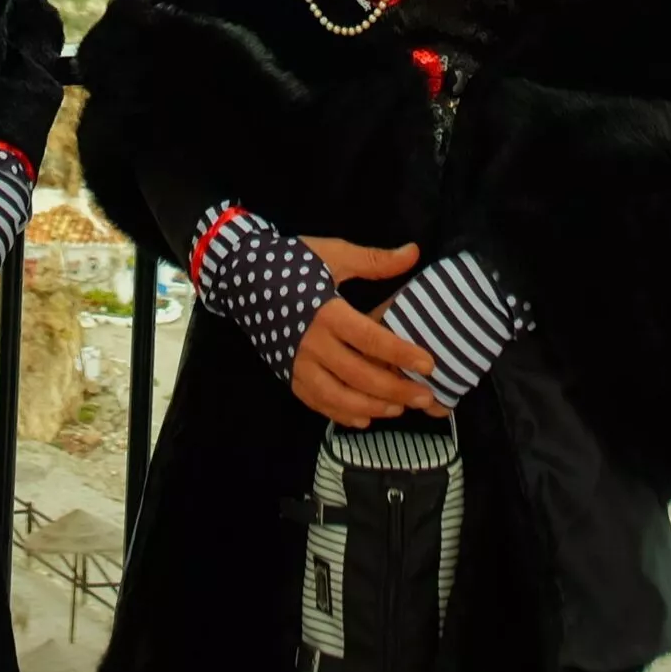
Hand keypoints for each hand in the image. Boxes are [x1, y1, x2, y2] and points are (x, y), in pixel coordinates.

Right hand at [290, 238, 446, 427]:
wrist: (241, 276)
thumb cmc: (292, 262)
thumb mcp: (334, 255)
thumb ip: (375, 261)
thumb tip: (414, 252)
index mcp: (327, 313)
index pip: (371, 339)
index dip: (401, 353)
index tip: (429, 364)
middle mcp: (312, 344)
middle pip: (358, 375)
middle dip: (394, 389)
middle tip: (425, 397)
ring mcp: (296, 364)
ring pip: (337, 396)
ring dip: (370, 407)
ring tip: (399, 409)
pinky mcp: (286, 375)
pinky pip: (316, 402)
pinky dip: (340, 413)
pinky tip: (363, 418)